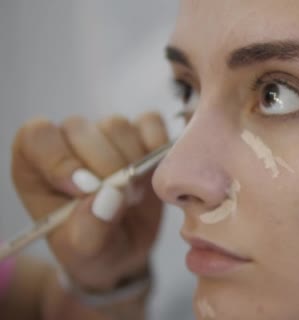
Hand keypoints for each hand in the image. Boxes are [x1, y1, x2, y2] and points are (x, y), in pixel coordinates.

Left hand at [11, 112, 167, 291]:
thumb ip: (89, 230)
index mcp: (36, 166)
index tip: (84, 190)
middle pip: (80, 128)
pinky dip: (157, 145)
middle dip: (105, 166)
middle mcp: (67, 143)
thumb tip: (109, 196)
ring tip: (135, 195)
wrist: (127, 251)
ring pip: (116, 126)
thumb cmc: (93, 249)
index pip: (37, 138)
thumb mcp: (84, 252)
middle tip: (121, 200)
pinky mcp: (140, 134)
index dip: (60, 158)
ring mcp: (105, 135)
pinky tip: (155, 174)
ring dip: (133, 161)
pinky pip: (150, 122)